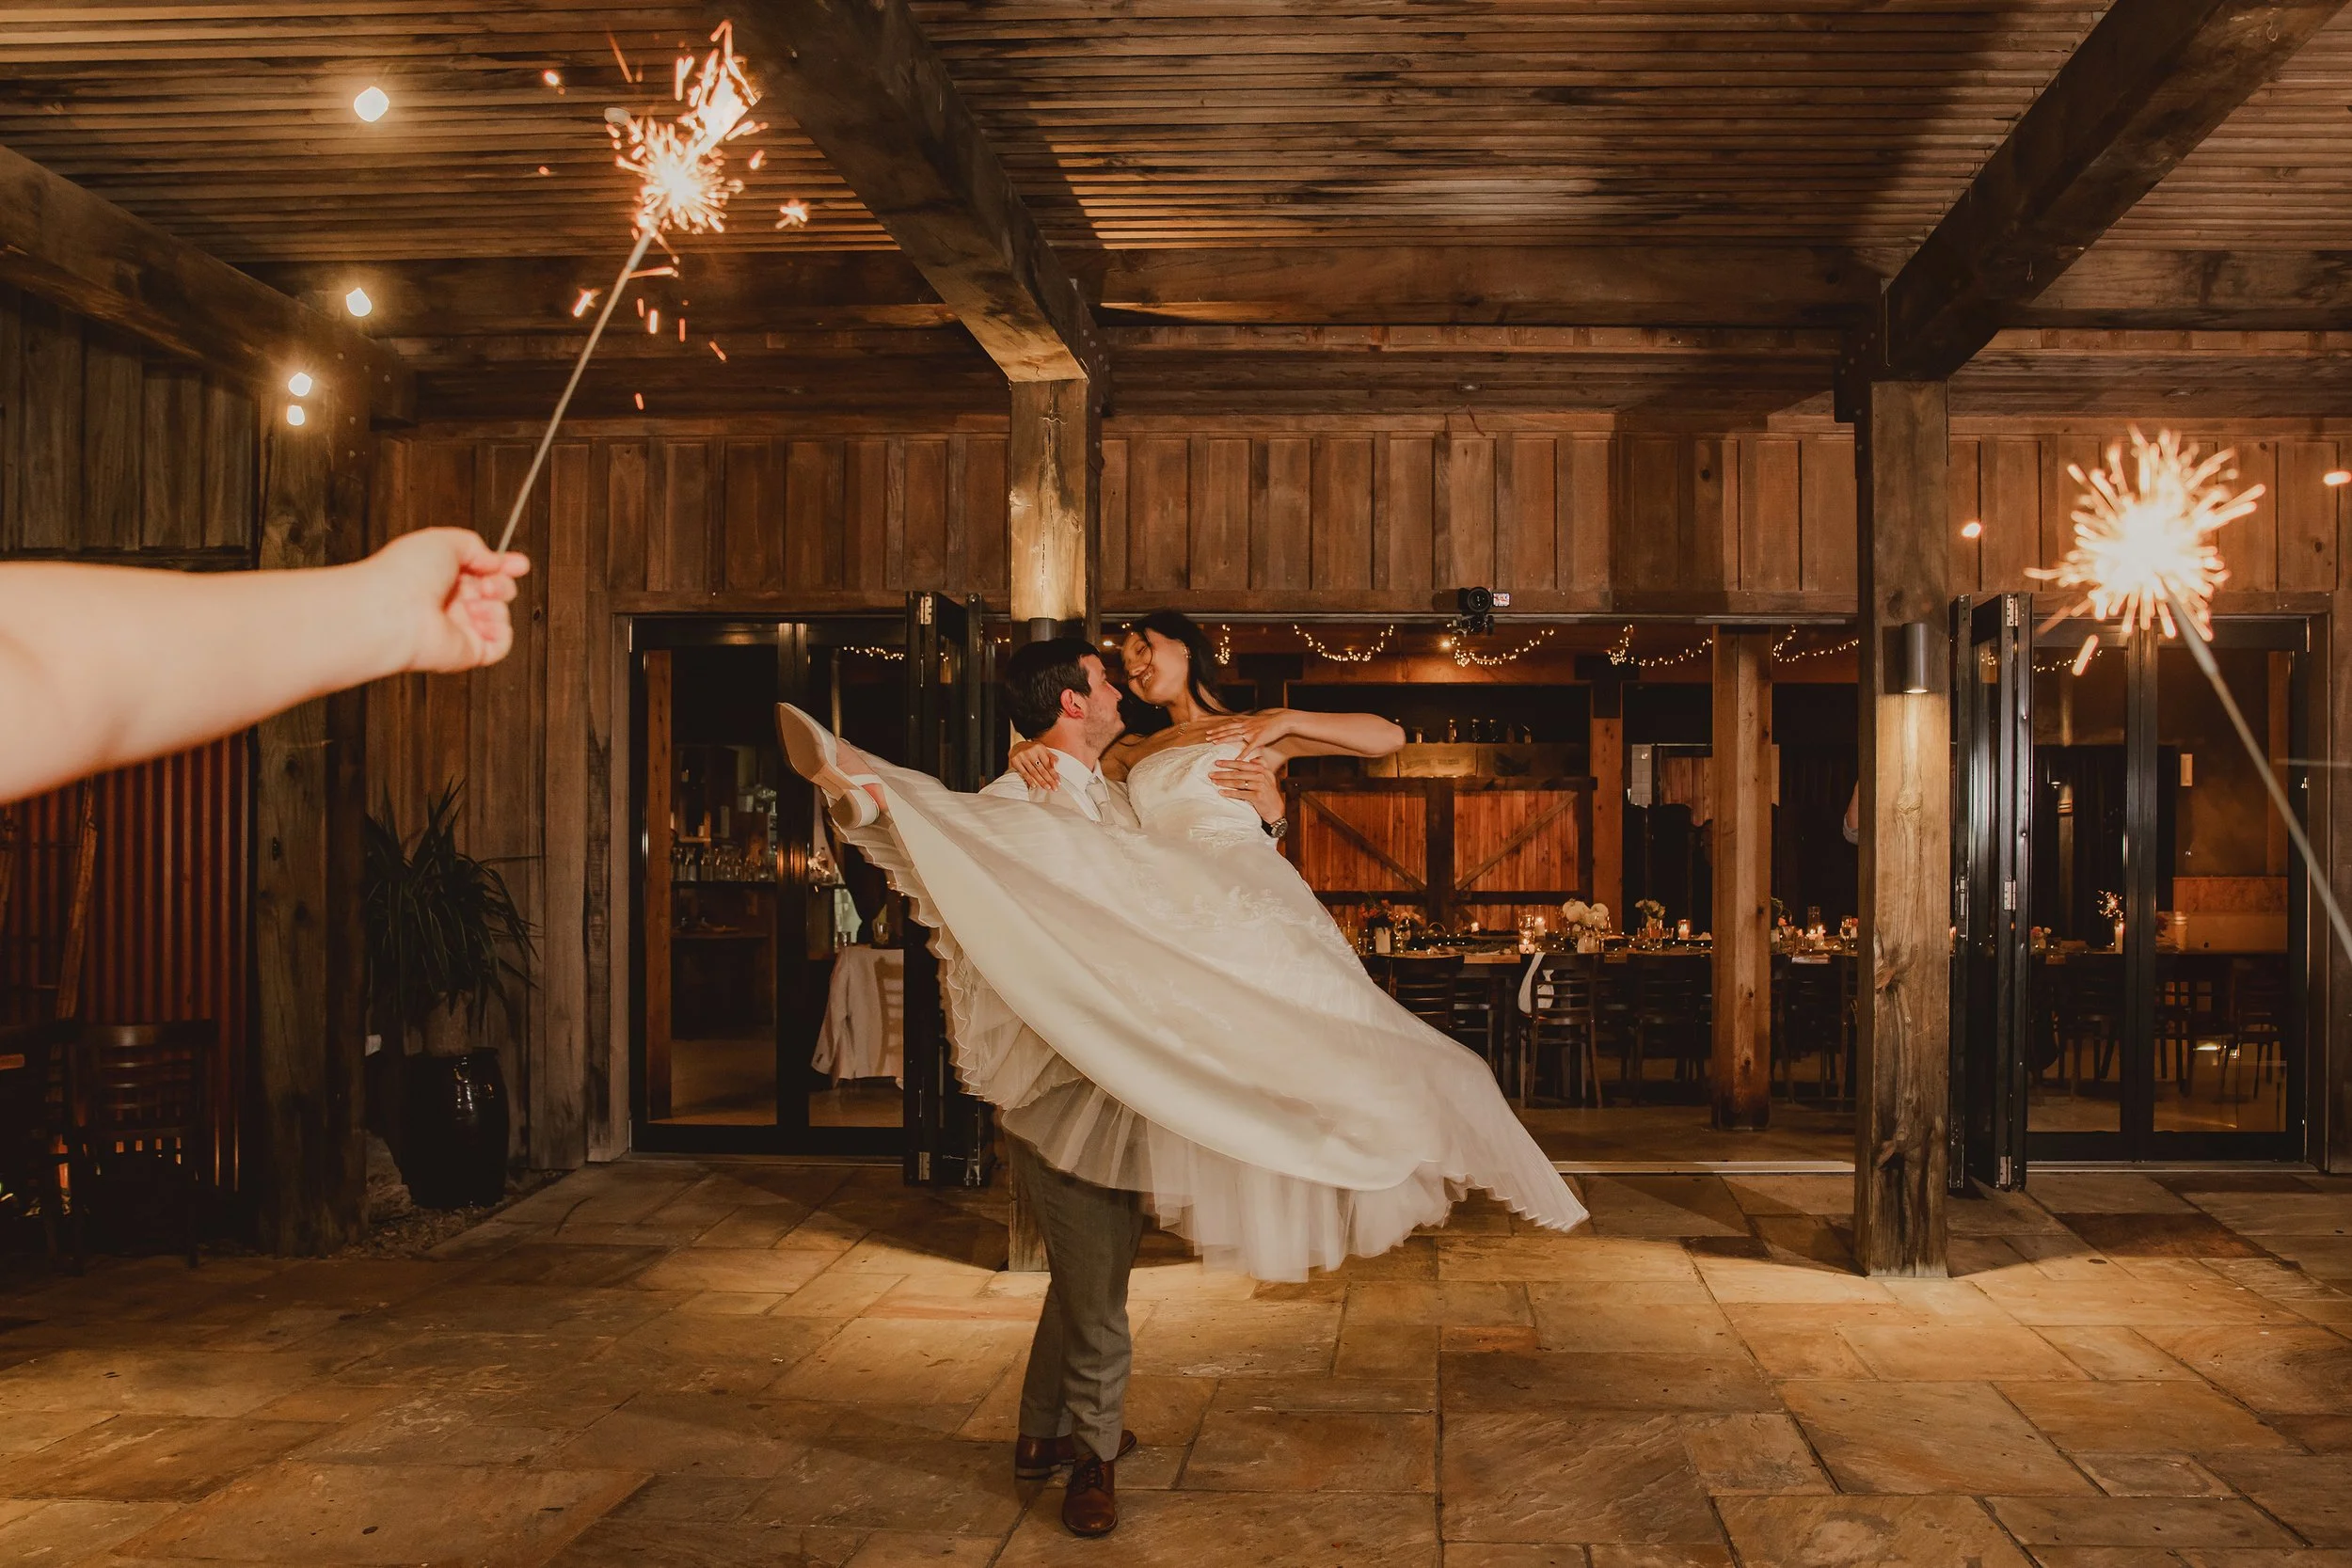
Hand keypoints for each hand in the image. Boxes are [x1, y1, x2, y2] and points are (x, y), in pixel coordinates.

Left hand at [372, 529, 529, 672]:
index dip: (503, 566)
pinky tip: (483, 621)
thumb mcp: (443, 541)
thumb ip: (475, 546)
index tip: (519, 563)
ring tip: (476, 602)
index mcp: (440, 575)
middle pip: (494, 592)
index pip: (480, 570)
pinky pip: (500, 645)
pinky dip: (501, 632)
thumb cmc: (404, 574)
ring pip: (499, 616)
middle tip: (490, 583)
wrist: (393, 610)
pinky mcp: (467, 652)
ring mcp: (457, 628)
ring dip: (496, 605)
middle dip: (501, 584)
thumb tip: (493, 559)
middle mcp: (448, 602)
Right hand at [1009, 738, 1059, 791]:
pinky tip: (1034, 785)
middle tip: (1054, 788)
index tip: (1058, 782)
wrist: (1017, 746)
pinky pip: (1024, 773)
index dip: (1053, 773)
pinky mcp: (1015, 761)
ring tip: (1047, 788)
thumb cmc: (1032, 750)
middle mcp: (1031, 752)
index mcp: (1039, 748)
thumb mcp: (1042, 749)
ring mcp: (1022, 756)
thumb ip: (1050, 756)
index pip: (1048, 764)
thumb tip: (1056, 764)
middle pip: (1042, 769)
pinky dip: (1029, 780)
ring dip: (1041, 781)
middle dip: (1049, 779)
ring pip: (1033, 772)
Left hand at [1204, 707, 1295, 759]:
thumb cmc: (1270, 723)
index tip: (1208, 732)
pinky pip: (1249, 747)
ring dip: (1223, 739)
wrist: (1282, 721)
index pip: (1228, 726)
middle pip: (1228, 730)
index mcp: (1245, 723)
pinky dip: (1242, 753)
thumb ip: (1248, 725)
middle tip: (1206, 737)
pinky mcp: (1259, 740)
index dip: (1218, 729)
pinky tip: (1236, 759)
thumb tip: (1241, 726)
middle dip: (1216, 734)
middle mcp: (1246, 727)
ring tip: (1214, 743)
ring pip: (1234, 736)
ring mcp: (1251, 733)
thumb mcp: (1257, 722)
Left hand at [1210, 754, 1284, 823]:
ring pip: (1238, 783)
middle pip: (1238, 773)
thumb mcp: (1269, 777)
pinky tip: (1222, 792)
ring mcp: (1260, 786)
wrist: (1276, 809)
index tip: (1217, 763)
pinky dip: (1230, 793)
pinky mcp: (1258, 796)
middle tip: (1211, 774)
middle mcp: (1261, 776)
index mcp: (1262, 769)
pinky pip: (1241, 794)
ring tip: (1214, 782)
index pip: (1242, 764)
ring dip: (1224, 782)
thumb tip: (1253, 758)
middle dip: (1223, 773)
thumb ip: (1262, 765)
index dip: (1229, 763)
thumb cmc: (1269, 793)